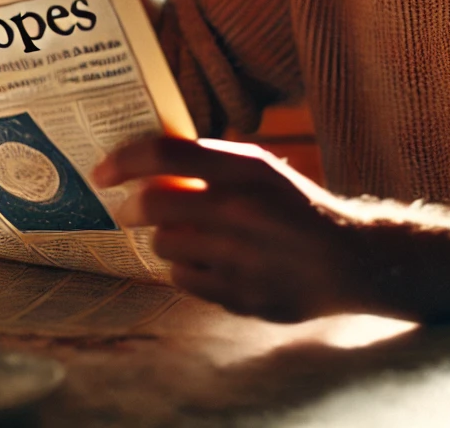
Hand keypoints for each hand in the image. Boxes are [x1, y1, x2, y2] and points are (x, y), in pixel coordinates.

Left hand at [93, 137, 362, 322]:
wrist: (348, 259)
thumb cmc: (296, 206)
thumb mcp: (261, 169)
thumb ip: (211, 164)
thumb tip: (148, 165)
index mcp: (246, 169)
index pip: (168, 154)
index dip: (125, 159)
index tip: (101, 170)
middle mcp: (239, 210)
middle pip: (154, 204)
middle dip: (130, 207)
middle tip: (126, 209)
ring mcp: (238, 257)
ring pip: (164, 246)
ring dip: (163, 239)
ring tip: (184, 235)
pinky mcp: (239, 295)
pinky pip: (184, 280)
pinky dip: (185, 269)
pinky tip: (206, 262)